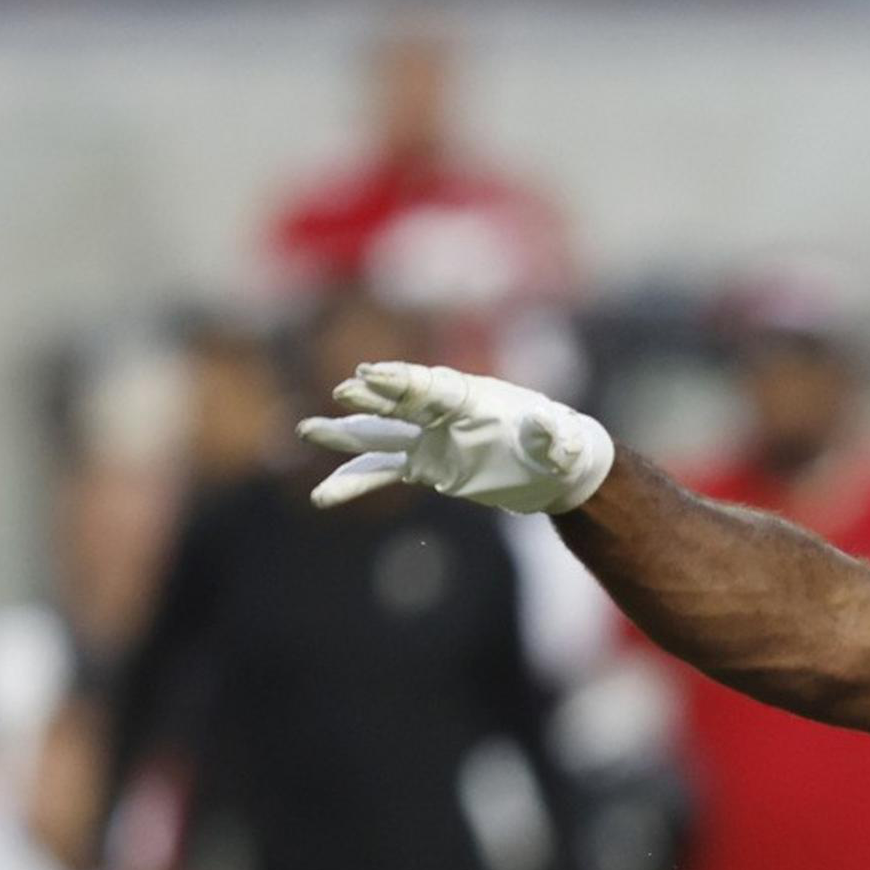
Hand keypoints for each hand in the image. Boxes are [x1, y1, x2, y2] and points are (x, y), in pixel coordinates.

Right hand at [301, 360, 614, 515]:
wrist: (552, 469)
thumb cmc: (556, 447)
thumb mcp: (560, 443)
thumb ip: (553, 435)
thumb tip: (553, 430)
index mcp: (469, 398)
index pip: (429, 387)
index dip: (400, 381)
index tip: (369, 374)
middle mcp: (441, 415)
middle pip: (398, 404)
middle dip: (372, 398)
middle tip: (344, 391)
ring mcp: (429, 440)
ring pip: (379, 436)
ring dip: (346, 434)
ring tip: (308, 431)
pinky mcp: (425, 466)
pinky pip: (382, 473)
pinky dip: (354, 482)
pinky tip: (324, 495)